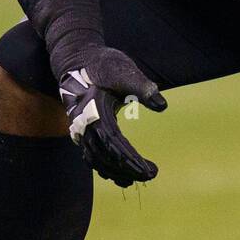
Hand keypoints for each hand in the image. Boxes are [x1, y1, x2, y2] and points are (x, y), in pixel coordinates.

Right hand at [58, 46, 165, 186]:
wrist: (77, 59)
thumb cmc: (102, 64)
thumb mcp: (122, 70)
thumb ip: (142, 86)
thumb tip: (162, 105)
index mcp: (95, 112)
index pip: (114, 143)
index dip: (131, 160)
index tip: (149, 170)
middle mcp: (84, 125)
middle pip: (105, 157)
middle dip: (127, 170)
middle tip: (150, 175)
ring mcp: (81, 130)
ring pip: (96, 160)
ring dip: (115, 172)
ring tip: (136, 179)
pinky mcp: (83, 131)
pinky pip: (91, 155)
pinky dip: (104, 167)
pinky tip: (117, 175)